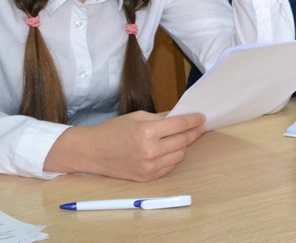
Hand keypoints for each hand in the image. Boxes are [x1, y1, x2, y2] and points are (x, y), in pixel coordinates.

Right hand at [44, 111, 205, 181]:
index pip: (180, 125)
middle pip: (183, 141)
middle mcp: (150, 151)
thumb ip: (161, 119)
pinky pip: (169, 167)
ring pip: (179, 155)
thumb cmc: (113, 131)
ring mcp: (149, 167)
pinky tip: (170, 150)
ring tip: (182, 137)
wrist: (93, 152)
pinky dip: (172, 158)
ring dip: (183, 146)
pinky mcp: (147, 178)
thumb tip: (182, 119)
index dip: (194, 120)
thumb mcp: (137, 117)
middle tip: (199, 126)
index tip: (202, 117)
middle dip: (194, 132)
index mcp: (147, 132)